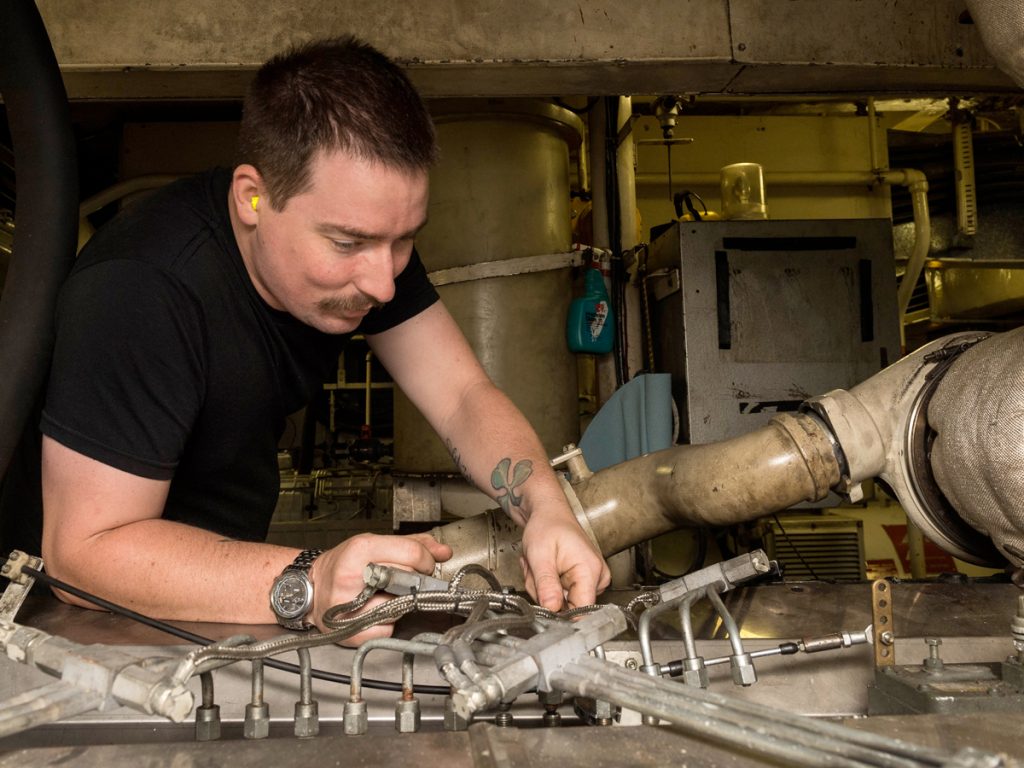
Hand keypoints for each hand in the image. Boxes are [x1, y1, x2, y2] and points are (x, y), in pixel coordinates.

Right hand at [308, 532, 451, 643]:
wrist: (310, 590)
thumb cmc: (343, 565)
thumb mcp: (375, 544)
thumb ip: (412, 545)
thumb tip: (444, 551)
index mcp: (361, 550)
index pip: (412, 554)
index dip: (426, 561)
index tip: (425, 566)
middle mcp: (353, 576)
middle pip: (409, 580)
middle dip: (412, 582)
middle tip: (402, 581)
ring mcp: (350, 606)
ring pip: (401, 607)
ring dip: (399, 603)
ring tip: (381, 596)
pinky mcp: (350, 631)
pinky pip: (388, 629)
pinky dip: (387, 624)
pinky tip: (374, 613)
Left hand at [520, 512, 610, 611]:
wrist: (548, 514)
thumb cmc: (547, 526)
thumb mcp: (540, 554)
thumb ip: (546, 584)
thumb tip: (551, 609)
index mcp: (590, 570)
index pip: (582, 610)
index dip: (560, 613)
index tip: (544, 601)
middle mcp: (597, 576)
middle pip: (568, 607)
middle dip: (545, 594)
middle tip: (536, 572)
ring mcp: (591, 579)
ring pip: (562, 602)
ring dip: (544, 588)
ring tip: (541, 567)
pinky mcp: (583, 580)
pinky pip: (561, 595)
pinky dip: (548, 585)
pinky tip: (546, 568)